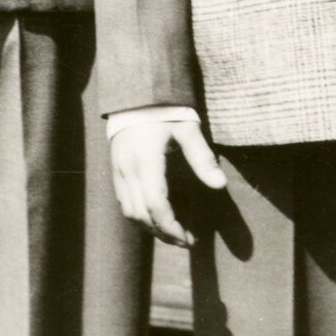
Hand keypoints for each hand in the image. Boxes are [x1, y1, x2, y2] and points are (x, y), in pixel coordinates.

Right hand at [109, 111, 224, 243]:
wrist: (134, 94)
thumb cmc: (164, 110)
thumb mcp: (187, 129)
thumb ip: (202, 158)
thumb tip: (220, 185)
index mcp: (146, 161)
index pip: (155, 205)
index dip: (171, 227)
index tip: (189, 238)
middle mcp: (128, 170)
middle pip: (141, 215)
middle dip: (164, 233)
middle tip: (186, 241)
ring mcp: (118, 171)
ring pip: (129, 212)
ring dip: (150, 228)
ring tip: (173, 233)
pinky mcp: (115, 170)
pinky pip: (124, 203)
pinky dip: (139, 216)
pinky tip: (156, 217)